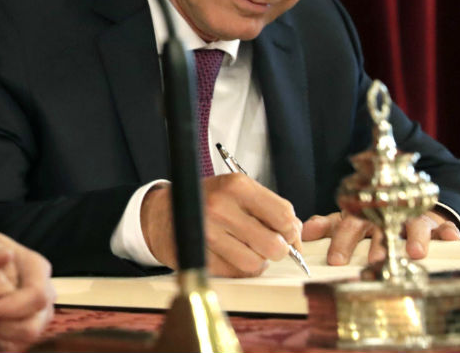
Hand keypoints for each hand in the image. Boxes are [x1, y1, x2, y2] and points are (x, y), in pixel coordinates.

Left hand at [0, 229, 55, 351]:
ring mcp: (38, 313)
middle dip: (1, 325)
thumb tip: (6, 256)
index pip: (37, 295)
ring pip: (28, 337)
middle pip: (35, 322)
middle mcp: (44, 292)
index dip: (10, 307)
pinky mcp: (27, 329)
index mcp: (37, 267)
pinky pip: (18, 346)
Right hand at [140, 174, 302, 276]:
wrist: (162, 213)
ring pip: (256, 264)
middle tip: (266, 243)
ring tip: (245, 248)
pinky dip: (238, 268)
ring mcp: (208, 234)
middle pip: (274, 245)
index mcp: (236, 186)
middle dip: (276, 249)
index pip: (284, 216)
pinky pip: (236, 273)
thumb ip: (269, 208)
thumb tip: (297, 236)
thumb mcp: (236, 190)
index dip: (292, 231)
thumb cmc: (207, 201)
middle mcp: (220, 207)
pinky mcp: (199, 256)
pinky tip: (228, 254)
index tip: (288, 235)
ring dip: (256, 261)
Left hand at [302, 210, 459, 264]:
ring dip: (414, 236)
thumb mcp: (349, 220)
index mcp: (362, 215)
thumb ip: (328, 226)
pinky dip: (447, 231)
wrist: (407, 202)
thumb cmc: (373, 219)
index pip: (348, 225)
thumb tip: (305, 233)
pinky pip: (444, 225)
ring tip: (415, 252)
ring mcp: (411, 217)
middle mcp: (386, 215)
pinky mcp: (436, 222)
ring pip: (413, 224)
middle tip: (374, 260)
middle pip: (380, 227)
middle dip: (377, 243)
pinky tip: (450, 238)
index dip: (342, 242)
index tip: (336, 260)